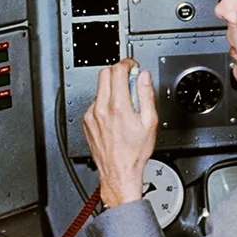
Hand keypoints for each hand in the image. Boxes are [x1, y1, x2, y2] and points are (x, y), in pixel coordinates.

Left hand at [82, 60, 157, 208]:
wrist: (118, 171)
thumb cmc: (134, 152)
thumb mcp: (150, 122)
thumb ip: (146, 95)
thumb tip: (143, 77)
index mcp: (118, 107)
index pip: (117, 71)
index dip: (127, 64)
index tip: (132, 66)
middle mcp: (101, 109)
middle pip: (104, 74)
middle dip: (118, 72)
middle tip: (129, 81)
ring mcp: (91, 115)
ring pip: (99, 88)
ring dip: (112, 89)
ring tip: (124, 104)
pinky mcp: (86, 121)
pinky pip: (95, 102)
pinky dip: (105, 102)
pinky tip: (115, 116)